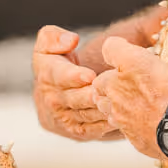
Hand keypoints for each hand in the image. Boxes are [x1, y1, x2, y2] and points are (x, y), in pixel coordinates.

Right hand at [31, 26, 120, 140]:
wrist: (53, 92)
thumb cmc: (58, 61)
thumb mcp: (49, 42)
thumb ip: (55, 37)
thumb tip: (71, 40)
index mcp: (46, 73)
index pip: (58, 75)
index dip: (74, 76)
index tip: (90, 75)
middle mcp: (50, 98)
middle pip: (74, 98)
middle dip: (92, 95)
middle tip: (112, 91)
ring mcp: (61, 117)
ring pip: (84, 115)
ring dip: (101, 110)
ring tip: (121, 104)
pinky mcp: (73, 131)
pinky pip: (90, 129)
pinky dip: (104, 125)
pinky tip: (120, 118)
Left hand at [93, 36, 167, 160]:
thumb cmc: (158, 90)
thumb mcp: (135, 58)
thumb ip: (115, 49)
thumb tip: (108, 46)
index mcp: (109, 88)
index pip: (98, 81)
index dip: (110, 76)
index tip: (120, 75)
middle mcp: (114, 110)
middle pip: (104, 103)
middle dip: (113, 97)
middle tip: (129, 91)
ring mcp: (127, 128)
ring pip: (118, 119)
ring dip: (126, 113)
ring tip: (141, 106)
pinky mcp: (142, 142)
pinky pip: (137, 133)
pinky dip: (142, 127)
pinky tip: (153, 121)